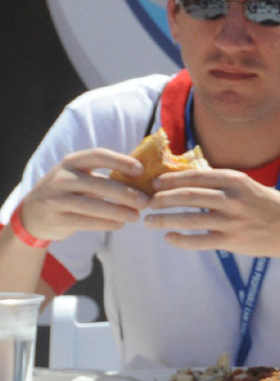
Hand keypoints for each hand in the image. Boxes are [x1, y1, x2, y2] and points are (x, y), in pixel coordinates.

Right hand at [16, 148, 149, 241]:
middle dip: (126, 193)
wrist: (32, 214)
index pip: (98, 155)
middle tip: (146, 201)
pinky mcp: (57, 218)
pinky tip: (120, 225)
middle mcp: (62, 178)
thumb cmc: (67, 193)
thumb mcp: (78, 177)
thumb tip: (142, 179)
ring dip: (119, 211)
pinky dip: (106, 224)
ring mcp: (57, 198)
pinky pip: (86, 222)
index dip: (120, 161)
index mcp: (71, 162)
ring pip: (94, 205)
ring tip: (136, 216)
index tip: (141, 170)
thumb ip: (102, 175)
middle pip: (100, 184)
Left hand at [145, 168, 279, 258]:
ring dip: (164, 219)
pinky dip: (180, 239)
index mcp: (236, 181)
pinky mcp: (232, 242)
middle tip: (149, 202)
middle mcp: (233, 199)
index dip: (171, 179)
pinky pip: (199, 241)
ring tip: (149, 221)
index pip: (196, 176)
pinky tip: (169, 237)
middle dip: (163, 199)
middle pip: (188, 196)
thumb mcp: (250, 186)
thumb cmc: (269, 206)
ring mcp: (232, 222)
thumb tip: (190, 178)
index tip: (156, 182)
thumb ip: (224, 183)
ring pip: (189, 219)